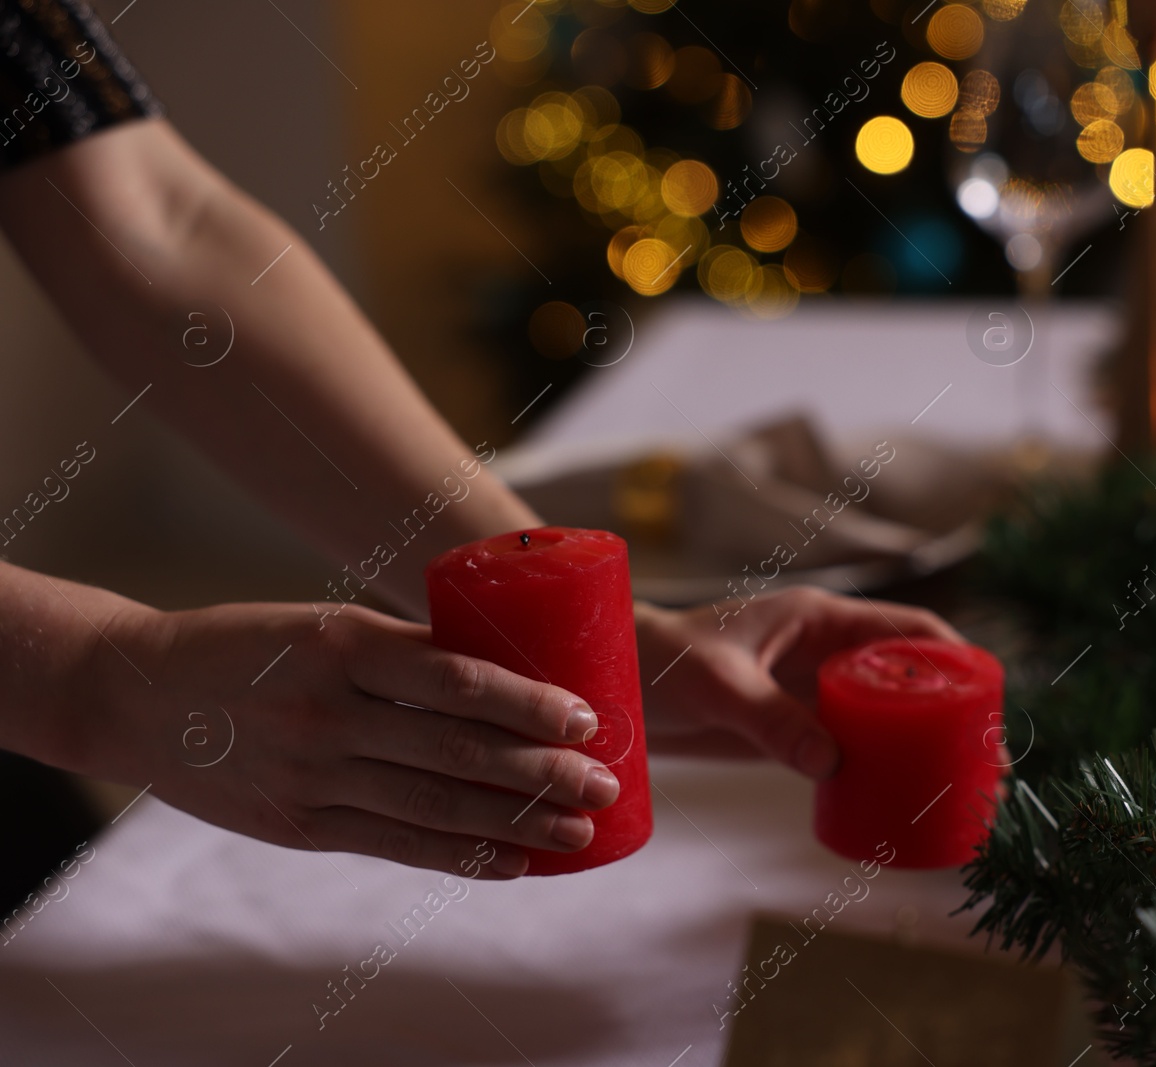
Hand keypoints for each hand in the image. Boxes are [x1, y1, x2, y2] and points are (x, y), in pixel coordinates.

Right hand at [82, 602, 622, 877]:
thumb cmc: (249, 645)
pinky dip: (460, 858)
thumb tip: (505, 674)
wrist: (133, 694)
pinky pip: (395, 845)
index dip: (526, 702)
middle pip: (457, 749)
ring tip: (579, 832)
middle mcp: (329, 712)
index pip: (454, 678)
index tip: (585, 717)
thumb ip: (400, 653)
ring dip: (516, 824)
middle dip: (541, 772)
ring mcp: (312, 775)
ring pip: (434, 806)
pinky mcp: (300, 825)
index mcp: (342, 644)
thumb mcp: (322, 625)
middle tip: (607, 783)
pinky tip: (513, 863)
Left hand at [634, 587, 962, 777]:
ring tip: (961, 789)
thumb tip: (833, 762)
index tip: (986, 700)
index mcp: (821, 619)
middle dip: (952, 713)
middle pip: (910, 678)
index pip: (909, 629)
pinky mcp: (795, 730)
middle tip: (986, 762)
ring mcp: (813, 693)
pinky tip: (898, 802)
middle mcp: (827, 653)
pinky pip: (851, 749)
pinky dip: (879, 770)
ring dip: (921, 746)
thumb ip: (771, 718)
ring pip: (885, 717)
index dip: (954, 659)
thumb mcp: (718, 684)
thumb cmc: (661, 661)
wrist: (615, 688)